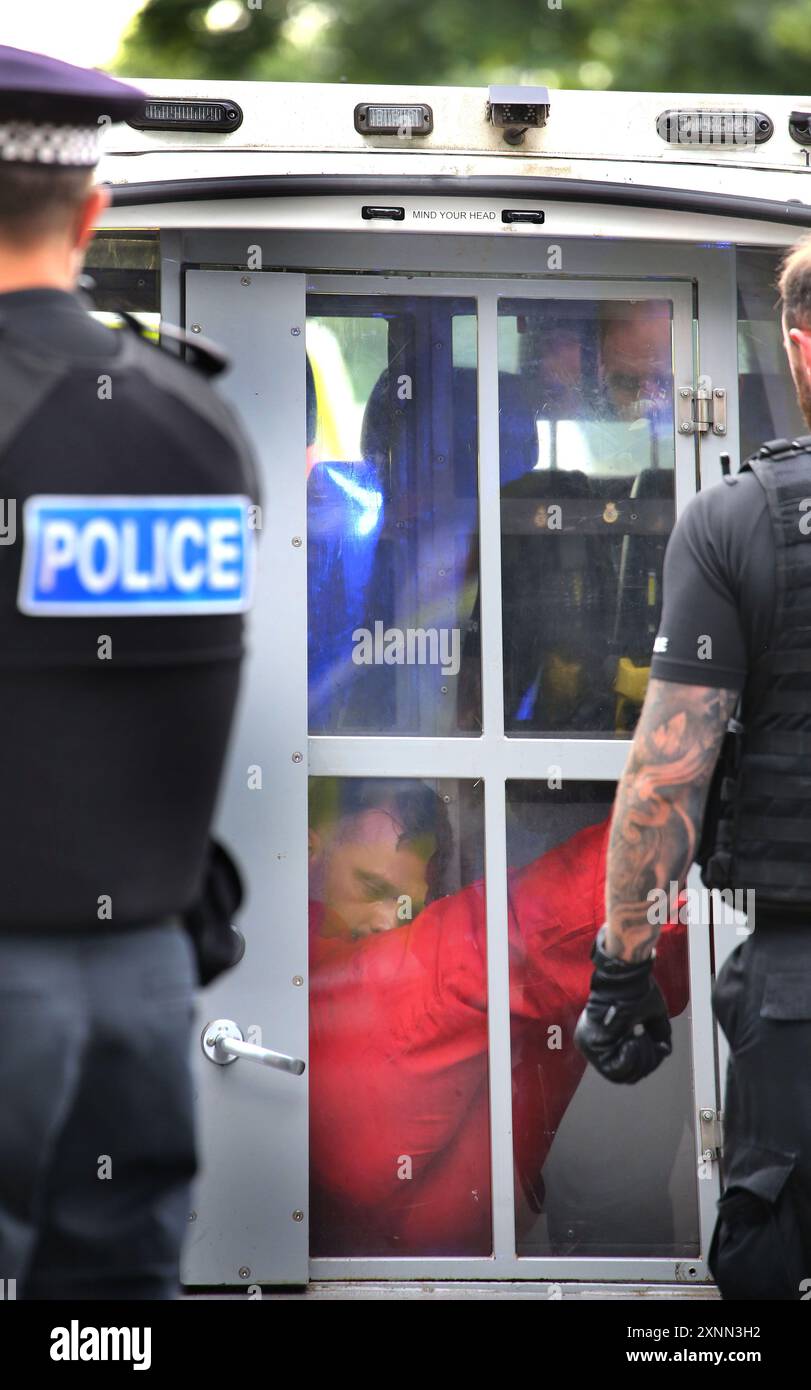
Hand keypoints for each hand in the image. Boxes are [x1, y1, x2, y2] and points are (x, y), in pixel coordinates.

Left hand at [574, 926, 671, 1083]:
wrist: (627, 975)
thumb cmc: (638, 989)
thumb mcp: (651, 1015)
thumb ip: (657, 1034)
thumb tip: (663, 1050)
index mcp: (608, 1037)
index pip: (627, 1069)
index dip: (647, 1063)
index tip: (656, 1045)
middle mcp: (597, 1045)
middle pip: (626, 1076)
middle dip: (647, 1062)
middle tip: (650, 1041)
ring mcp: (592, 1046)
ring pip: (622, 1075)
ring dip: (640, 1059)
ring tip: (641, 1036)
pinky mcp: (593, 1043)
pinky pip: (614, 1069)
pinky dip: (632, 1058)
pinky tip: (635, 1038)